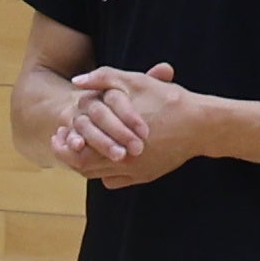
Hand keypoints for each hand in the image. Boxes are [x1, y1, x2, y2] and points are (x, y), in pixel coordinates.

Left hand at [59, 62, 218, 189]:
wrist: (202, 124)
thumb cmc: (169, 100)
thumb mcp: (135, 82)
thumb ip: (103, 79)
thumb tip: (76, 82)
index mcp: (116, 139)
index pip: (77, 151)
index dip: (63, 143)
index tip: (57, 133)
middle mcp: (123, 161)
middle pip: (83, 167)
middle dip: (69, 154)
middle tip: (62, 141)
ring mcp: (135, 171)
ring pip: (98, 175)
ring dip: (85, 163)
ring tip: (80, 148)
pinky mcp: (146, 176)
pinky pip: (115, 181)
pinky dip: (105, 172)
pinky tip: (104, 157)